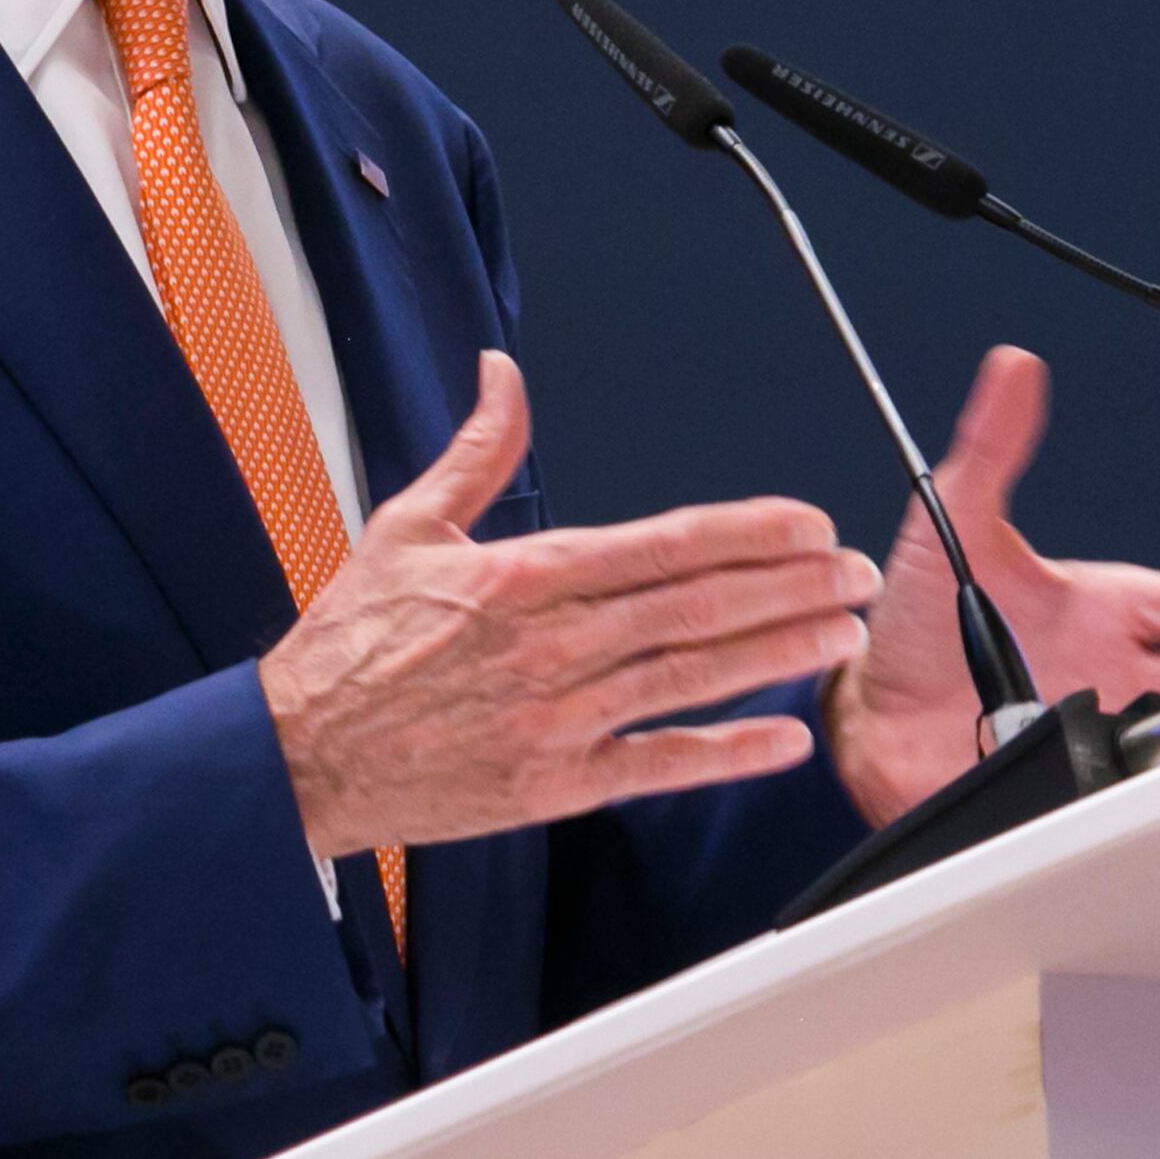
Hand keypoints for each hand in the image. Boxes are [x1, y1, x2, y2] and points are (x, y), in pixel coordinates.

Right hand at [261, 352, 883, 859]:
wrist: (301, 751)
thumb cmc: (351, 642)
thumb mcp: (408, 526)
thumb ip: (476, 452)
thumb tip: (504, 374)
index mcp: (522, 576)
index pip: (659, 545)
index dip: (744, 532)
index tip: (806, 521)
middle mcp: (552, 644)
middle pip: (696, 607)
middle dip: (790, 587)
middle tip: (859, 573)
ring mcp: (559, 718)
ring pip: (691, 678)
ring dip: (779, 654)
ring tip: (845, 632)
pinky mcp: (554, 784)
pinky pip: (657, 766)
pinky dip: (725, 753)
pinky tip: (785, 737)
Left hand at [823, 345, 1159, 824]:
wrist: (867, 706)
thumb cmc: (918, 615)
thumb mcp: (955, 521)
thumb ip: (991, 447)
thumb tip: (1014, 366)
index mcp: (1100, 608)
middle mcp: (1109, 669)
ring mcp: (1092, 726)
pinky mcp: (1063, 777)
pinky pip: (1115, 787)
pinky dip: (1134, 787)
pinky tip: (1151, 794)